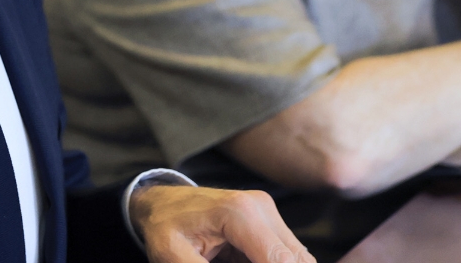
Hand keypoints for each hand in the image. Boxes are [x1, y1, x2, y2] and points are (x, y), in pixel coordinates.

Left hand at [129, 185, 314, 262]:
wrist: (162, 203)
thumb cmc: (165, 228)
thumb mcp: (174, 257)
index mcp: (239, 213)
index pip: (280, 261)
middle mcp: (260, 206)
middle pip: (296, 259)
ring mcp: (267, 211)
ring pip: (297, 257)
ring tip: (231, 261)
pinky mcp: (269, 220)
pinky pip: (286, 254)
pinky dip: (271, 262)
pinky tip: (239, 260)